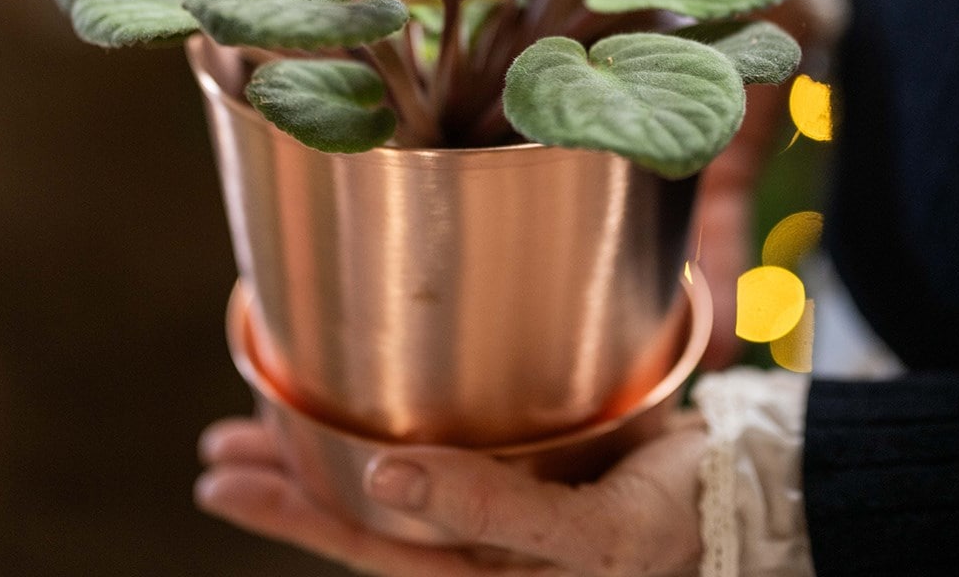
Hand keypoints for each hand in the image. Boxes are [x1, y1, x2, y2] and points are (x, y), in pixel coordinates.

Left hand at [195, 412, 706, 576]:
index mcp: (480, 573)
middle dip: (285, 486)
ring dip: (322, 454)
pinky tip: (361, 399)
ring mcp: (489, 500)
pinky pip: (436, 441)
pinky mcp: (515, 457)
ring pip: (388, 478)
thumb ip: (492, 513)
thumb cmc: (671, 527)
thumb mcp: (588, 538)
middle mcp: (472, 540)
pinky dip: (386, 419)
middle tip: (218, 453)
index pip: (365, 547)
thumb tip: (386, 472)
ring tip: (254, 427)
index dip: (292, 515)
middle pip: (360, 515)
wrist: (739, 489)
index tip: (227, 478)